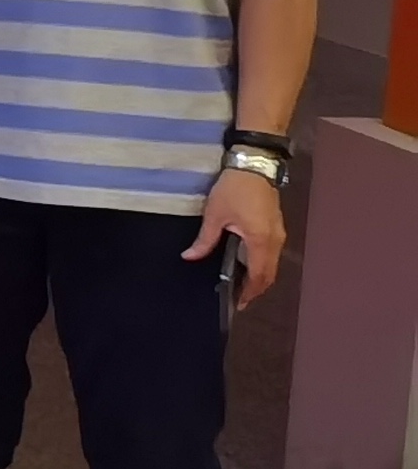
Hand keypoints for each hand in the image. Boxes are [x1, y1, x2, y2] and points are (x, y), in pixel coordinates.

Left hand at [186, 166, 288, 308]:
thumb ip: (205, 240)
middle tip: (240, 299)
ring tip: (242, 285)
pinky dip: (262, 263)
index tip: (239, 303)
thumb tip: (190, 257)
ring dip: (260, 276)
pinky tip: (247, 264)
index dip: (249, 292)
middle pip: (269, 273)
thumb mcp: (215, 214)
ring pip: (272, 263)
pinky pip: (271, 252)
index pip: (258, 275)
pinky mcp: (276, 225)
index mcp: (261, 241)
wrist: (254, 164)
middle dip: (256, 288)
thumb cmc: (235, 188)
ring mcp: (278, 232)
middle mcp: (275, 240)